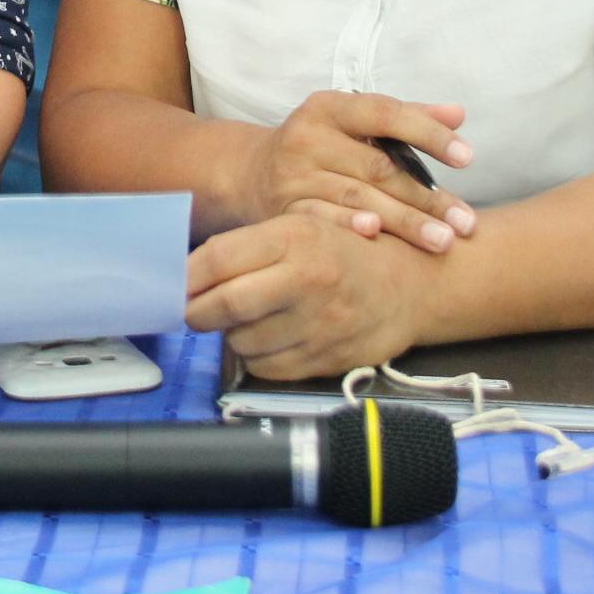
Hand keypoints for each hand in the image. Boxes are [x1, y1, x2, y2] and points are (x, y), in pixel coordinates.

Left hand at [186, 212, 431, 379]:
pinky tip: (270, 338)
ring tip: (246, 319)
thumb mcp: (304, 225)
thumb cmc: (349, 251)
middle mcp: (308, 279)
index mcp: (297, 236)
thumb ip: (250, 246)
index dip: (187, 276)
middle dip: (197, 311)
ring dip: (231, 334)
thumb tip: (188, 273)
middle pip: (224, 305)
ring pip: (241, 341)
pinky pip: (267, 368)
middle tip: (194, 310)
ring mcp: (319, 323)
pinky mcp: (327, 359)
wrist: (415, 286)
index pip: (218, 259)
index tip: (178, 283)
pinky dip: (257, 357)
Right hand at [237, 91, 475, 252]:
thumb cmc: (322, 145)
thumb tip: (458, 114)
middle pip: (378, 167)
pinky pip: (322, 218)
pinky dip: (348, 226)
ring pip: (357, 197)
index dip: (428, 134)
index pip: (385, 113)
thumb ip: (408, 117)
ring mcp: (292, 175)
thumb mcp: (355, 121)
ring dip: (405, 221)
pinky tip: (378, 237)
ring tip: (443, 241)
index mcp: (329, 107)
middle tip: (466, 222)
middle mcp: (307, 136)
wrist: (253, 172)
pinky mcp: (283, 208)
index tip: (467, 158)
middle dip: (427, 197)